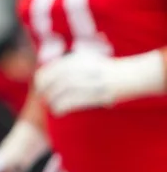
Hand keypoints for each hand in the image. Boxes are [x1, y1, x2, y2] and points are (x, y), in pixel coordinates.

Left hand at [35, 51, 164, 114]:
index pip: (51, 69)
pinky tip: (58, 111)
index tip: (39, 87)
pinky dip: (62, 107)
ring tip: (51, 107)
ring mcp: (91, 81)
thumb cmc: (105, 69)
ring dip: (53, 101)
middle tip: (43, 99)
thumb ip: (67, 64)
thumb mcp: (86, 60)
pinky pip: (74, 101)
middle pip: (54, 81)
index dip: (41, 80)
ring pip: (62, 92)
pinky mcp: (98, 94)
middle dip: (44, 92)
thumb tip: (46, 75)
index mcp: (78, 59)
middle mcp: (83, 68)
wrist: (132, 75)